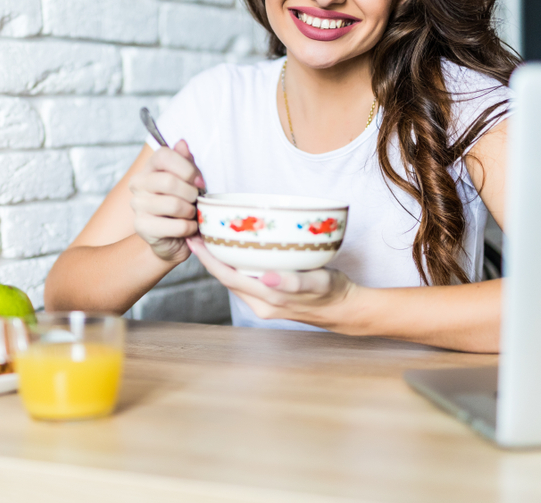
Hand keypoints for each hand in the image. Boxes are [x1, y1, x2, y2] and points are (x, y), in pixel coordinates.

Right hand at [129, 140, 205, 261]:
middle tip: (195, 201)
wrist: (172, 239)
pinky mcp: (141, 226)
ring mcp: (137, 205)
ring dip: (190, 212)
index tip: (199, 181)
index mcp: (150, 167)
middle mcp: (138, 183)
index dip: (186, 168)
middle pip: (169, 181)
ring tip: (191, 215)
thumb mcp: (189, 181)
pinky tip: (188, 228)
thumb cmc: (182, 205)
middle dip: (191, 194)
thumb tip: (182, 143)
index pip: (164, 155)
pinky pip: (177, 226)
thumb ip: (186, 162)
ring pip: (174, 205)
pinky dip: (189, 228)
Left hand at [186, 236, 355, 327]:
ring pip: (233, 279)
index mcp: (266, 299)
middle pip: (225, 278)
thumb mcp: (317, 283)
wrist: (346, 309)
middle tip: (196, 231)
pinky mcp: (270, 297)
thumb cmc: (333, 293)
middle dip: (208, 257)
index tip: (194, 240)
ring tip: (209, 238)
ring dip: (219, 260)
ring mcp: (264, 302)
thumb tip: (266, 278)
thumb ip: (292, 282)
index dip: (208, 259)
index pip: (227, 277)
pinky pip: (244, 280)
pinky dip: (235, 265)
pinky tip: (234, 251)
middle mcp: (260, 303)